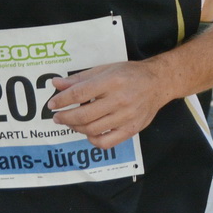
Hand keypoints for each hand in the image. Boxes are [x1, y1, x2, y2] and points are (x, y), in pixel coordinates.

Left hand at [46, 60, 166, 148]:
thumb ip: (80, 78)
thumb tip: (56, 83)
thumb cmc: (130, 74)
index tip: (52, 104)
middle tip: (57, 117)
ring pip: (92, 130)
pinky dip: (93, 140)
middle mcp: (120, 99)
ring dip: (76, 127)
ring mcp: (127, 116)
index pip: (79, 94)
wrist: (159, 82)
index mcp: (113, 81)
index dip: (61, 100)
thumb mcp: (106, 69)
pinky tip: (89, 132)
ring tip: (72, 122)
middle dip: (65, 117)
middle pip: (83, 115)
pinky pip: (106, 142)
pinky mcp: (132, 129)